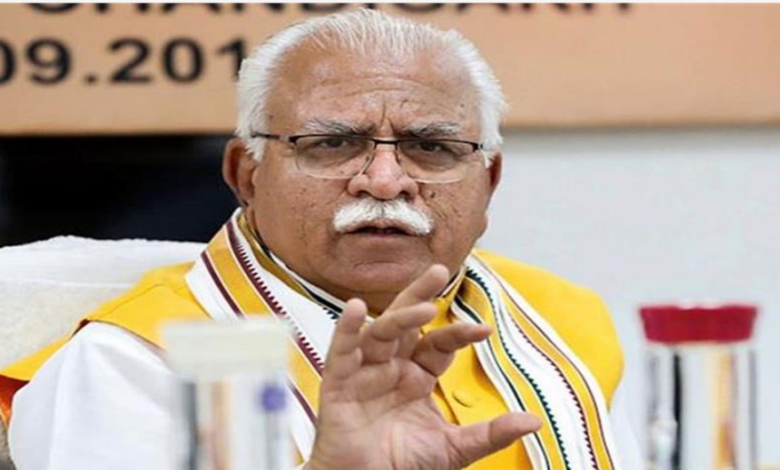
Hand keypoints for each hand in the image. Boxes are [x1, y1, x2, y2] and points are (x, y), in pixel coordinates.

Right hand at [305, 265, 541, 469]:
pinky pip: (341, 351)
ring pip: (380, 332)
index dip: (459, 334)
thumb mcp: (454, 449)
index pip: (438, 344)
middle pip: (406, 321)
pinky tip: (356, 309)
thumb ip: (490, 433)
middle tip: (440, 269)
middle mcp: (391, 367)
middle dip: (421, 294)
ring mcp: (365, 373)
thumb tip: (535, 420)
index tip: (484, 330)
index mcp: (416, 376)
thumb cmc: (402, 466)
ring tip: (425, 306)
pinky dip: (346, 329)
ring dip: (400, 316)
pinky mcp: (339, 384)